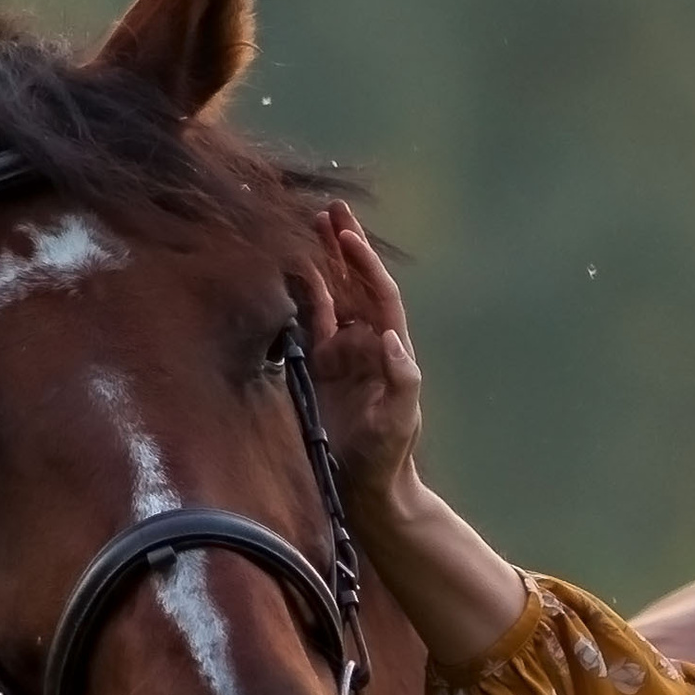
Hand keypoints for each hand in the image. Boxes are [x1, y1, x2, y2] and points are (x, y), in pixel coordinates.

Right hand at [301, 203, 422, 513]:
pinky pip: (310, 322)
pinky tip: (293, 270)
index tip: (349, 234)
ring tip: (311, 226)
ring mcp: (342, 354)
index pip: (379, 295)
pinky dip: (303, 295)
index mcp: (390, 350)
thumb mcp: (399, 420)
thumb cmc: (389, 455)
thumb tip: (391, 339)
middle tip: (331, 209)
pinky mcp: (319, 367)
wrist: (366, 485)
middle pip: (355, 284)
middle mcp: (367, 344)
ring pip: (332, 296)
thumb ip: (401, 381)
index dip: (365, 264)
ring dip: (323, 263)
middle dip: (345, 247)